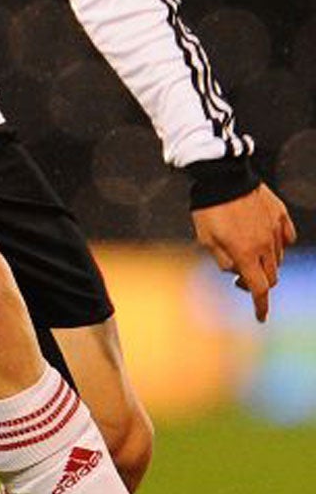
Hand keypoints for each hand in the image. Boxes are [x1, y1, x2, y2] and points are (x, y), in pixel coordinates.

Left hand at [193, 182, 296, 322]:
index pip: (259, 288)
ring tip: (247, 255)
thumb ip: (223, 261)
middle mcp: (265, 244)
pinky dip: (278, 245)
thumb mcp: (206, 240)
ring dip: (266, 264)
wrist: (222, 176)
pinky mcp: (280, 215)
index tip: (260, 317)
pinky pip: (286, 237)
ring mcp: (275, 229)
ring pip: (278, 258)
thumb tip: (237, 273)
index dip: (260, 306)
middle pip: (271, 276)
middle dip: (258, 284)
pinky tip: (266, 241)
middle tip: (242, 279)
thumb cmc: (208, 209)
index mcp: (246, 253)